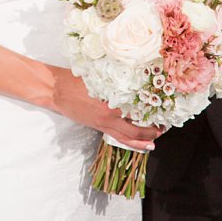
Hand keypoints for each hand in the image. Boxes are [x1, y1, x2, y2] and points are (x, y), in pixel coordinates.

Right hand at [47, 66, 162, 151]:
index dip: (152, 109)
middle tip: (164, 126)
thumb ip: (116, 81)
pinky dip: (131, 142)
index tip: (163, 107)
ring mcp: (104, 122)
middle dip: (152, 128)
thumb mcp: (98, 76)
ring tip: (155, 139)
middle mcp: (109, 113)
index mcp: (111, 99)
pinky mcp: (98, 127)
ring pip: (129, 135)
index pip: (138, 106)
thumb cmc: (75, 79)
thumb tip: (135, 79)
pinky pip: (118, 137)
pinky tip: (139, 144)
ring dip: (143, 139)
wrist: (56, 90)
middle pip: (137, 125)